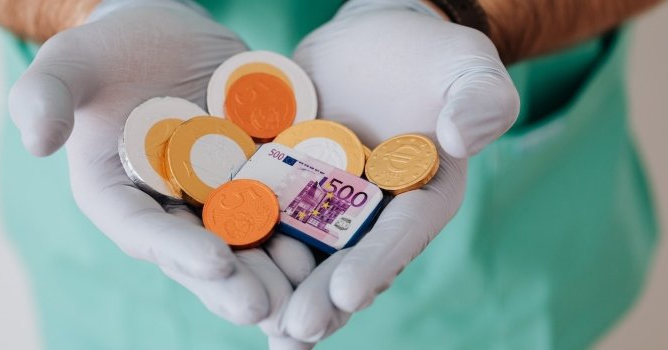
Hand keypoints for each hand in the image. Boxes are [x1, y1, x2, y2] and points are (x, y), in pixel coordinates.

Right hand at [7, 0, 315, 338]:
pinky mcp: (260, 172)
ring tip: (308, 290)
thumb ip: (46, 95)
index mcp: (121, 198)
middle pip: (205, 254)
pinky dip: (308, 226)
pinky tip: (338, 243)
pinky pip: (286, 203)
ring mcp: (221, 194)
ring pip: (252, 242)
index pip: (146, 232)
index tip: (213, 263)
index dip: (178, 251)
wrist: (166, 35)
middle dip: (235, 283)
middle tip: (265, 308)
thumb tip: (35, 141)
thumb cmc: (109, 52)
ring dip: (279, 270)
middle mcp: (173, 208)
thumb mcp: (71, 63)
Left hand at [273, 0, 518, 342]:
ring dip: (284, 290)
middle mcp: (372, 212)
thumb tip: (461, 136)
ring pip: (304, 252)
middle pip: (348, 260)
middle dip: (323, 297)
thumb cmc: (430, 56)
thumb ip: (479, 100)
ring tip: (263, 324)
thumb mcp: (465, 68)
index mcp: (420, 197)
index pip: (401, 235)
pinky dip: (248, 244)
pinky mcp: (287, 180)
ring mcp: (325, 201)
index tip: (350, 291)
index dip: (377, 264)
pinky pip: (266, 214)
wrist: (371, 41)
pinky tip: (223, 276)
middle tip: (296, 327)